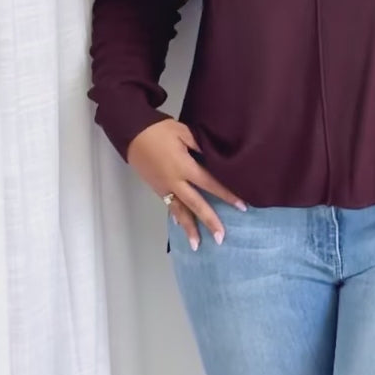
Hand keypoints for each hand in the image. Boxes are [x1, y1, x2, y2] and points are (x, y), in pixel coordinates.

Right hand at [126, 118, 246, 249]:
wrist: (132, 133)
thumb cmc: (159, 130)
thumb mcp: (184, 132)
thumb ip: (201, 146)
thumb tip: (217, 158)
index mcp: (184, 166)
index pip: (210, 184)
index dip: (227, 195)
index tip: (242, 207)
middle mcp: (175, 181)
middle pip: (195, 204)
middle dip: (209, 221)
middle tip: (221, 238)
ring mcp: (164, 187)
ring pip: (180, 211)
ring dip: (189, 228)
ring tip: (197, 245)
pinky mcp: (157, 188)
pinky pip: (170, 206)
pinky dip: (177, 218)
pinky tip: (182, 227)